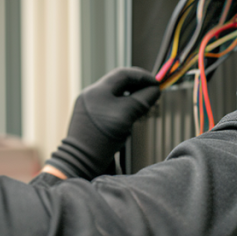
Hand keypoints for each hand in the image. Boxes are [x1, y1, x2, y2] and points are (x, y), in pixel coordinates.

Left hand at [46, 68, 160, 178]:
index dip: (142, 77)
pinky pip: (108, 105)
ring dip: (130, 97)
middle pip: (118, 83)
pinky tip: (129, 115)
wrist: (80, 162)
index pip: (123, 74)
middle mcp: (90, 95)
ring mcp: (88, 106)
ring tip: (142, 105)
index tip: (156, 83)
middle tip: (151, 92)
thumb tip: (155, 90)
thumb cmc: (101, 140)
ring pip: (114, 94)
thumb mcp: (125, 117)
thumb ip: (141, 101)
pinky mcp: (88, 117)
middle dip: (137, 87)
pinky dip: (122, 106)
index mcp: (97, 91)